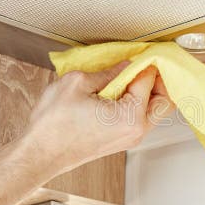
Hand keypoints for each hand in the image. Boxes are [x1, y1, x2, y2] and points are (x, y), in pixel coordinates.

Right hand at [21, 62, 174, 176]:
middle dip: (159, 78)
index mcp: (131, 117)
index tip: (141, 50)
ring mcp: (130, 138)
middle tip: (145, 62)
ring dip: (149, 90)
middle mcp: (137, 130)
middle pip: (165, 100)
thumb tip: (125, 65)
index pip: (149, 80)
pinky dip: (139, 101)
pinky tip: (122, 89)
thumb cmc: (53, 125)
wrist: (40, 154)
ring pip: (154, 110)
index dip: (146, 61)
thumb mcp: (77, 83)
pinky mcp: (122, 140)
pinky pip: (141, 117)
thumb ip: (107, 72)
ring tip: (132, 73)